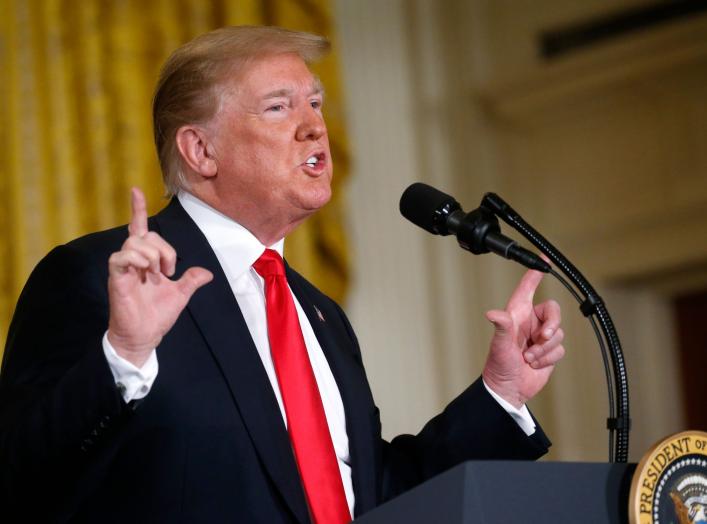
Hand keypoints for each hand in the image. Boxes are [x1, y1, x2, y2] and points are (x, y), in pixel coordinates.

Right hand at [107, 188, 212, 366]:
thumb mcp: (180, 295)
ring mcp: (123, 268)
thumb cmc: (156, 316)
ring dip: (153, 254)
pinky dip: (137, 259)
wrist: (144, 337)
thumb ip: (191, 280)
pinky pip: (121, 257)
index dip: (137, 210)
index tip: (136, 190)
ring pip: (135, 242)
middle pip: (145, 234)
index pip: (140, 229)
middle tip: (170, 270)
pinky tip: (147, 272)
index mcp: (145, 261)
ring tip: (158, 273)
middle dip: (164, 248)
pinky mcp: (116, 278)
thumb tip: (207, 273)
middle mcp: (132, 261)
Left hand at [481, 267, 564, 408]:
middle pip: (553, 311)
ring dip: (544, 349)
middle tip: (542, 337)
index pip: (528, 288)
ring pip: (558, 333)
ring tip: (528, 358)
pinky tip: (534, 365)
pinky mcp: (548, 352)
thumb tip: (492, 313)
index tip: (543, 260)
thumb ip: (501, 327)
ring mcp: (539, 337)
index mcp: (516, 315)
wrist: (508, 389)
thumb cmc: (499, 365)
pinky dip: (548, 359)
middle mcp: (529, 323)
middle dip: (551, 325)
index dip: (535, 274)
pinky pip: (560, 349)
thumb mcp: (499, 345)